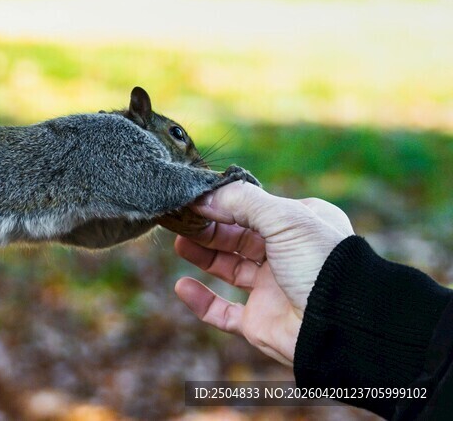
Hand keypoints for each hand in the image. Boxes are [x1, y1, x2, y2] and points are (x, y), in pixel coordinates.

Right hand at [172, 182, 354, 365]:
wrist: (342, 326)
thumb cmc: (321, 263)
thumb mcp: (284, 217)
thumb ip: (241, 200)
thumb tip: (202, 196)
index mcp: (300, 227)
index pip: (255, 207)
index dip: (223, 202)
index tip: (193, 197)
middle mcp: (286, 255)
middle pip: (237, 236)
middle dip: (208, 226)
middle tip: (179, 218)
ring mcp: (273, 289)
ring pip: (228, 268)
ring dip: (202, 254)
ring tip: (178, 242)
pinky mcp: (260, 320)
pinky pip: (224, 312)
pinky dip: (201, 301)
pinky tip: (183, 286)